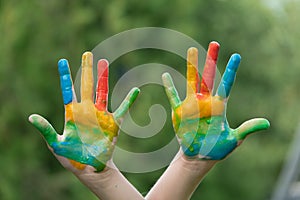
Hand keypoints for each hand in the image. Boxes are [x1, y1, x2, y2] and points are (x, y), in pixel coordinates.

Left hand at [29, 52, 138, 171]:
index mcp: (72, 113)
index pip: (68, 90)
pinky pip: (123, 109)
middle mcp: (87, 110)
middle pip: (86, 85)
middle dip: (86, 70)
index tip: (62, 61)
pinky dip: (129, 100)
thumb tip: (31, 117)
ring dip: (104, 78)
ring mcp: (101, 115)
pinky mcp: (113, 123)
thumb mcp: (56, 144)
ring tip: (104, 62)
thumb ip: (46, 130)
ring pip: (103, 92)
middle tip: (87, 54)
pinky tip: (135, 90)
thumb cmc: (71, 157)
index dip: (65, 76)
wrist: (89, 168)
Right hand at [162, 42, 269, 159]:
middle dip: (211, 61)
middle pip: (209, 77)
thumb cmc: (216, 148)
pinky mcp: (180, 111)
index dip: (231, 71)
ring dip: (192, 66)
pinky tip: (165, 75)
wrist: (199, 155)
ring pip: (192, 81)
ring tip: (192, 50)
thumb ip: (247, 129)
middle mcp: (206, 101)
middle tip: (215, 44)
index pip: (226, 85)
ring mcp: (192, 105)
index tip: (236, 56)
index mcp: (219, 106)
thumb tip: (267, 123)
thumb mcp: (234, 140)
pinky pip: (173, 96)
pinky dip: (169, 87)